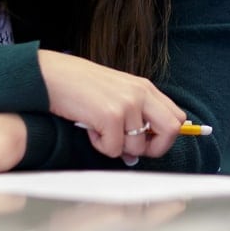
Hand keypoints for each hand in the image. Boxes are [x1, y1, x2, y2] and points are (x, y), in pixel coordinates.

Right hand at [37, 51, 185, 161]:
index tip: (148, 143)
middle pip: (172, 130)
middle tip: (131, 149)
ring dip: (117, 147)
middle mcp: (141, 93)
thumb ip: (133, 118)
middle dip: (155, 148)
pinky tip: (89, 128)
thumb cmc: (80, 87)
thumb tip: (136, 155)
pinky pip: (113, 149)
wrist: (52, 75)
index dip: (166, 137)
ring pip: (137, 146)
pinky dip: (100, 146)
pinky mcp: (111, 115)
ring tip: (99, 130)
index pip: (177, 117)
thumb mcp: (115, 95)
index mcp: (145, 88)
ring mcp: (128, 104)